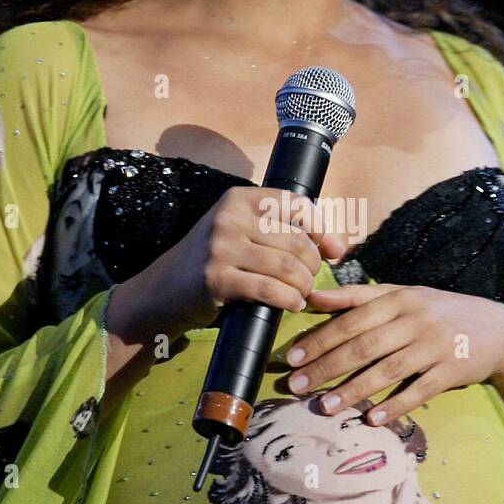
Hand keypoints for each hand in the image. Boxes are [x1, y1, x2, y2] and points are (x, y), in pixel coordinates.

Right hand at [113, 186, 345, 338]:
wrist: (166, 289)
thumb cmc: (214, 259)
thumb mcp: (241, 231)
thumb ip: (284, 231)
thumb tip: (337, 246)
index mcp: (238, 199)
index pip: (296, 203)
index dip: (320, 227)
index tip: (329, 249)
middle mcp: (229, 218)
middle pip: (296, 240)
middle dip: (312, 264)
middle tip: (309, 278)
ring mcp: (221, 248)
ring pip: (287, 266)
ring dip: (303, 285)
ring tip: (301, 292)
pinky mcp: (218, 280)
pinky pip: (271, 290)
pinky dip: (289, 300)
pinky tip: (291, 304)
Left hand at [284, 283, 503, 425]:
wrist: (497, 329)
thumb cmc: (438, 312)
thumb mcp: (401, 295)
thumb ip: (357, 296)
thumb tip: (312, 297)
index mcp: (398, 299)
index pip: (351, 319)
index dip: (319, 338)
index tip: (291, 357)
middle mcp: (415, 320)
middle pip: (363, 346)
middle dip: (326, 367)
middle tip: (296, 386)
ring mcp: (435, 346)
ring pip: (387, 370)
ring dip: (353, 390)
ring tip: (324, 406)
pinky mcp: (451, 371)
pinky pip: (419, 391)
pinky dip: (394, 406)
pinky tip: (372, 418)